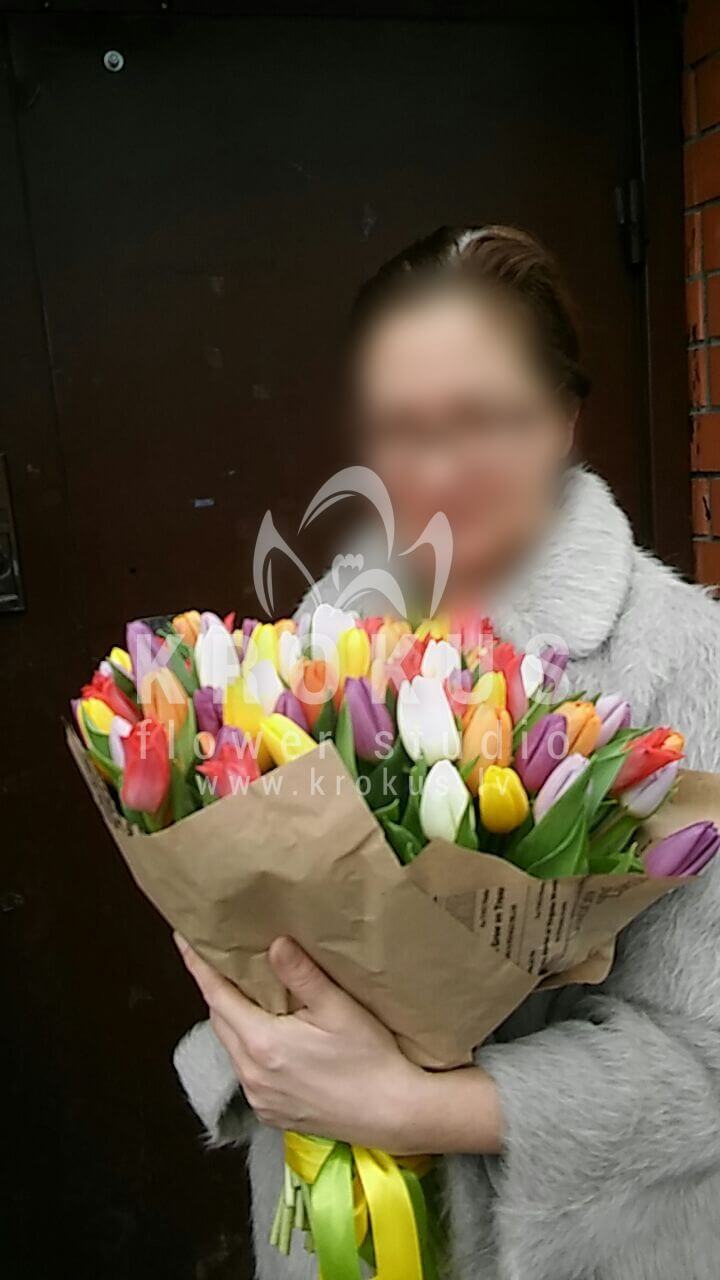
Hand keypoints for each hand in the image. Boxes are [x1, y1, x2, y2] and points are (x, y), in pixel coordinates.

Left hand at [175, 933, 502, 1155]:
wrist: (395, 1115)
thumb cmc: (371, 1058)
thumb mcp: (339, 1010)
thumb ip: (302, 976)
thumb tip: (274, 943)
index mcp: (263, 1043)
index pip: (216, 996)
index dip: (198, 965)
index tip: (183, 937)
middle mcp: (252, 1074)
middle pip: (220, 1021)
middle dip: (215, 988)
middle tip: (215, 957)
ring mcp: (260, 1098)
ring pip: (232, 1047)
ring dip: (232, 1018)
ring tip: (240, 989)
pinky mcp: (273, 1113)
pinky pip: (247, 1071)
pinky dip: (247, 1047)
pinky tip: (264, 1033)